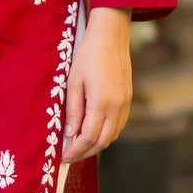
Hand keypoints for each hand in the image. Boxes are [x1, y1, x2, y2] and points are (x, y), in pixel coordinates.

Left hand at [61, 6, 131, 161]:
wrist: (111, 36)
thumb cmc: (88, 55)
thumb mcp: (73, 82)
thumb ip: (73, 110)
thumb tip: (69, 133)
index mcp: (102, 102)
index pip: (88, 137)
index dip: (76, 150)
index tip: (64, 157)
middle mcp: (117, 107)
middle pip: (102, 142)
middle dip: (86, 153)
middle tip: (70, 156)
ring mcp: (125, 104)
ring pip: (112, 135)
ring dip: (96, 145)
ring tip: (80, 147)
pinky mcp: (128, 99)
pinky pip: (119, 125)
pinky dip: (106, 134)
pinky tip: (94, 132)